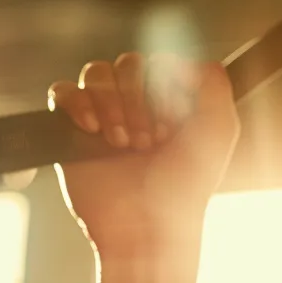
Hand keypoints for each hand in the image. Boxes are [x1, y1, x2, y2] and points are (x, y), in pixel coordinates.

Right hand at [49, 52, 239, 261]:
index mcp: (171, 101)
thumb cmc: (187, 184)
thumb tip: (189, 57)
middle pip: (127, 62)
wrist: (146, 225)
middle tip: (148, 140)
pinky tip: (93, 131)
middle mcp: (137, 104)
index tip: (174, 123)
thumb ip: (214, 83)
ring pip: (95, 72)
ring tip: (123, 142)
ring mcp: (103, 115)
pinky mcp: (71, 131)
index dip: (165, 87)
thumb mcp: (219, 128)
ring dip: (111, 103)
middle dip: (138, 98)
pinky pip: (61, 91)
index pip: (160, 60)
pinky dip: (76, 104)